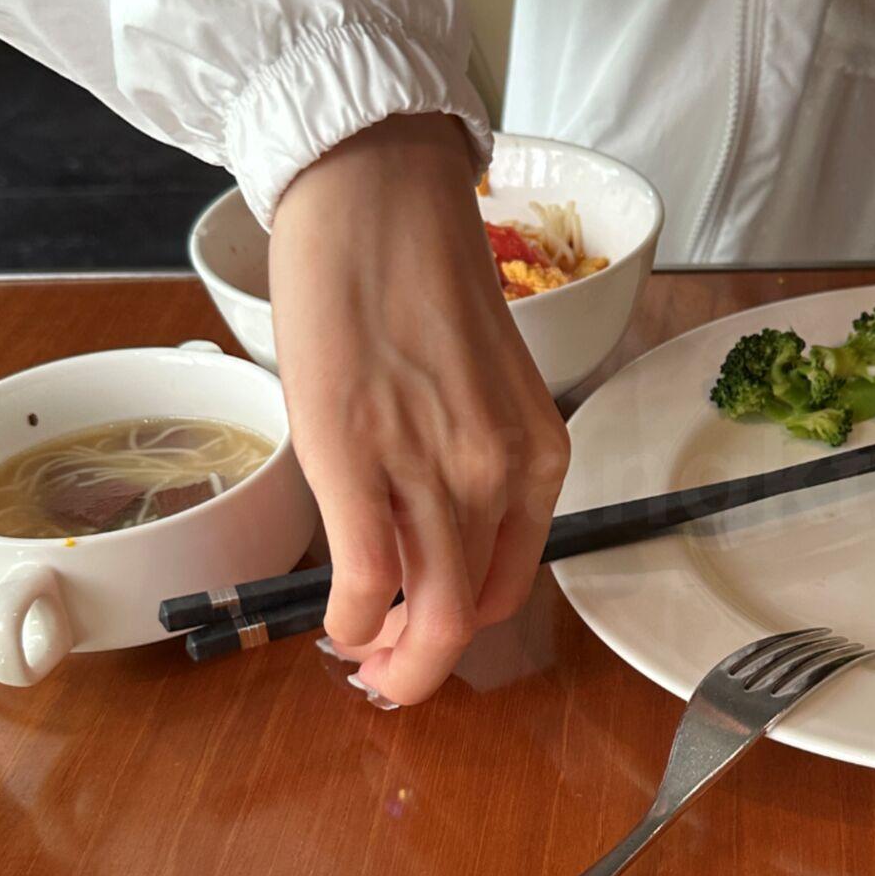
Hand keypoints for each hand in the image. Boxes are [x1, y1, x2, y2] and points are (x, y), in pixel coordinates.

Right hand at [269, 113, 569, 705]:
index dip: (464, 627)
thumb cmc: (416, 276)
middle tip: (387, 680)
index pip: (512, 582)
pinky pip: (368, 574)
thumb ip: (464, 461)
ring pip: (428, 611)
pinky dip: (352, 619)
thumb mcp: (474, 386)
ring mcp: (434, 464)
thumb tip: (423, 530)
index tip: (423, 634)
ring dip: (389, 658)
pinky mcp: (358, 453)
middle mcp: (499, 469)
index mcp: (539, 453)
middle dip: (427, 668)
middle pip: (472, 614)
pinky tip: (335, 624)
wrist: (373, 194)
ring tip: (356, 658)